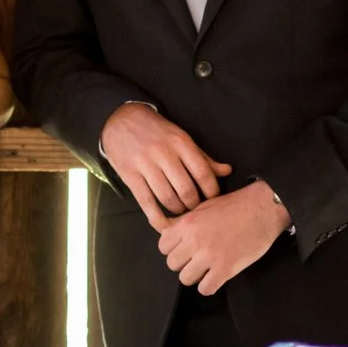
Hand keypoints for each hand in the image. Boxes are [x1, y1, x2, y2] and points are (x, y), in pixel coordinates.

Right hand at [99, 103, 231, 230]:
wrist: (120, 120)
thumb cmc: (156, 131)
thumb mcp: (181, 137)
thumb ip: (203, 157)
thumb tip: (227, 171)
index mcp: (180, 142)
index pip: (203, 172)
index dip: (212, 191)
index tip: (214, 200)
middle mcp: (163, 153)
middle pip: (186, 189)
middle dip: (195, 205)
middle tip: (197, 209)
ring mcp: (145, 165)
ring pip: (167, 198)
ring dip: (178, 211)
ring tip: (182, 212)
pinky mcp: (130, 176)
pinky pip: (146, 203)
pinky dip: (157, 219)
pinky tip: (165, 226)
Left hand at [157, 182, 288, 295]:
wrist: (263, 209)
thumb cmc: (234, 206)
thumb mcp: (203, 207)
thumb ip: (183, 221)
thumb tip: (164, 231)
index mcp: (187, 224)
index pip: (163, 247)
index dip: (174, 248)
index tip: (185, 248)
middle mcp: (195, 240)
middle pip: (172, 264)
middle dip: (184, 262)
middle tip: (197, 258)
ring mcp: (210, 256)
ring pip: (185, 278)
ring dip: (196, 275)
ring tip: (207, 268)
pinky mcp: (226, 269)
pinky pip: (205, 289)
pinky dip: (209, 286)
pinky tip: (216, 276)